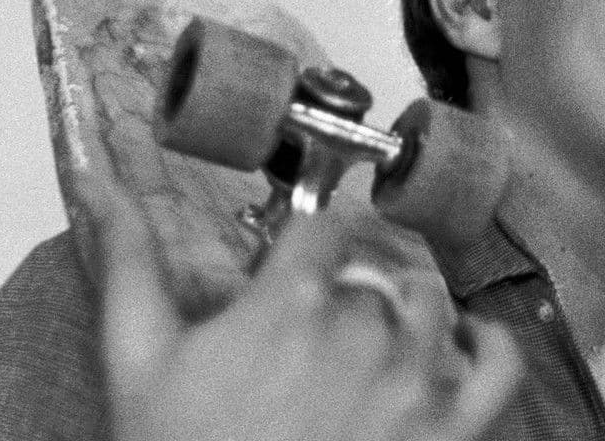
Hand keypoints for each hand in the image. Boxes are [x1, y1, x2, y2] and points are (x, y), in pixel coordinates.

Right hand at [99, 209, 518, 440]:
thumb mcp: (139, 362)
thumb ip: (132, 264)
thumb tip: (104, 188)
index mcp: (291, 303)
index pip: (326, 225)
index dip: (311, 238)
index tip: (301, 257)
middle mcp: (364, 331)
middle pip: (375, 272)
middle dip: (345, 290)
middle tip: (316, 331)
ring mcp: (415, 382)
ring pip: (432, 306)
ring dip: (406, 314)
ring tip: (372, 344)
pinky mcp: (453, 430)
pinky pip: (500, 365)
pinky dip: (490, 345)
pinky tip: (462, 343)